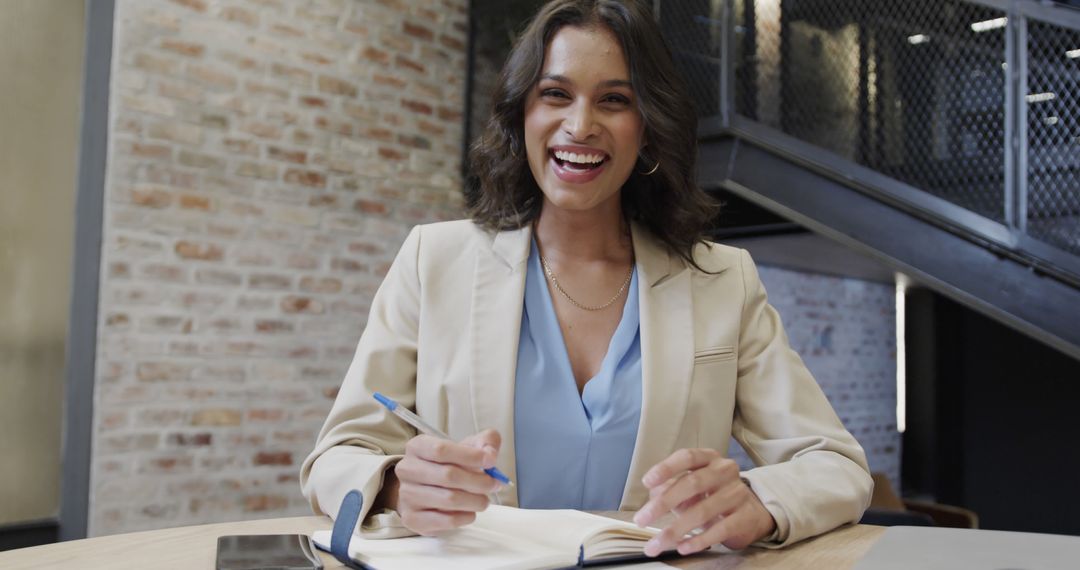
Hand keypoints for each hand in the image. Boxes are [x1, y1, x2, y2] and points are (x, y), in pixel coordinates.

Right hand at [389, 429, 503, 534]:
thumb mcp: (466, 447)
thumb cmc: (448, 465)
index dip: (470, 456)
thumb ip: (484, 442)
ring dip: (475, 501)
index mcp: (417, 446)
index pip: (442, 450)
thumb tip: (490, 455)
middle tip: (494, 484)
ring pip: (450, 499)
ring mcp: (407, 495)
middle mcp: (407, 470)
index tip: (491, 461)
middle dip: (479, 481)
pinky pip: (446, 520)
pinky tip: (470, 511)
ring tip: (484, 500)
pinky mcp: (413, 518)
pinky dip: (466, 516)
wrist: (423, 490)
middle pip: (448, 475)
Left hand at [633, 448, 775, 555]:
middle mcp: (725, 471)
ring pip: (703, 511)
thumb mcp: (692, 488)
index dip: (666, 468)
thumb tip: (652, 498)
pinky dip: (698, 540)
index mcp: (709, 459)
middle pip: (692, 484)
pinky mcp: (745, 517)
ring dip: (675, 530)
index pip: (687, 457)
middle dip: (663, 503)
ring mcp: (738, 493)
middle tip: (641, 519)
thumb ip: (672, 488)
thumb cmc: (713, 495)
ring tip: (656, 543)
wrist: (751, 513)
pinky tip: (682, 547)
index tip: (647, 482)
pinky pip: (720, 530)